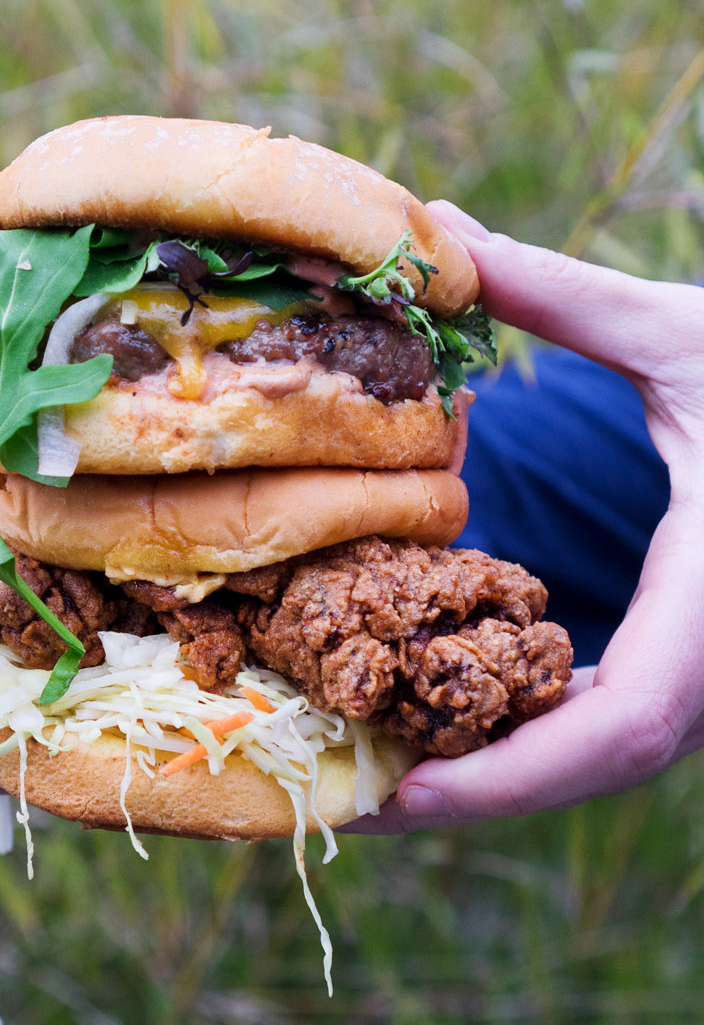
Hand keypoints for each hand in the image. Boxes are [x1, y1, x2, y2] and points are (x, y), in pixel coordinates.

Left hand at [351, 201, 703, 831]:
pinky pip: (623, 719)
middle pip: (597, 764)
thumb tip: (444, 230)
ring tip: (382, 762)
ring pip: (609, 753)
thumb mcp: (689, 333)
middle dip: (478, 790)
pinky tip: (460, 708)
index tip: (402, 788)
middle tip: (354, 794)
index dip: (507, 774)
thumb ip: (564, 297)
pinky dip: (541, 730)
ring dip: (501, 768)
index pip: (620, 726)